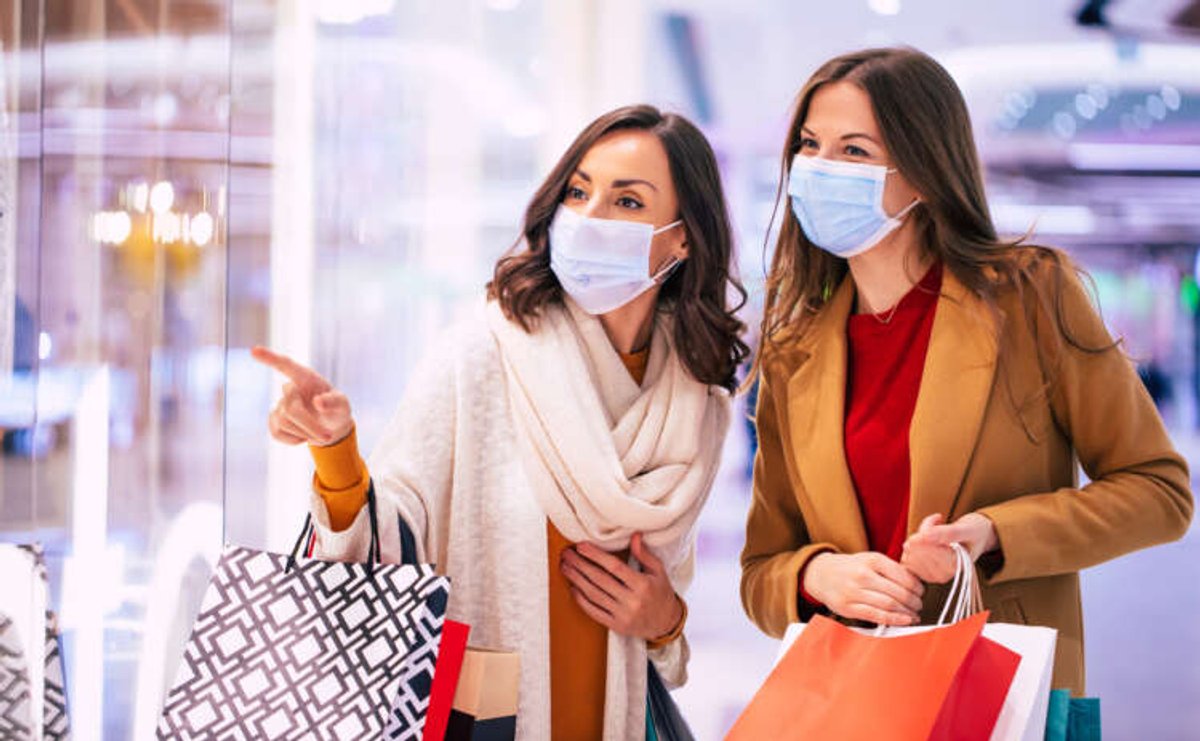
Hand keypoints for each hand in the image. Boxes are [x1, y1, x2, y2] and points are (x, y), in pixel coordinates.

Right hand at [252, 346, 353, 446]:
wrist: (330, 426)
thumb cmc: (337, 409)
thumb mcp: (342, 405)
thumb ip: (334, 402)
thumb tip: (318, 402)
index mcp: (306, 377)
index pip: (286, 365)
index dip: (270, 358)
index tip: (254, 350)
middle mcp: (290, 389)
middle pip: (291, 409)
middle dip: (310, 426)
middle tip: (327, 436)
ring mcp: (279, 404)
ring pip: (284, 423)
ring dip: (305, 433)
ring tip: (320, 434)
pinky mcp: (273, 420)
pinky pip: (277, 433)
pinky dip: (294, 440)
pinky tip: (304, 435)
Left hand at [560, 533, 682, 639]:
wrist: (666, 623)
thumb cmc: (661, 593)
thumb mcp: (658, 571)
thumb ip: (644, 554)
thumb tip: (634, 535)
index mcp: (643, 585)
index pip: (614, 567)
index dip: (595, 555)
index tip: (581, 546)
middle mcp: (632, 601)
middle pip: (600, 580)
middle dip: (580, 565)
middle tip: (566, 554)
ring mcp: (623, 615)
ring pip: (594, 595)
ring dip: (576, 580)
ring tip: (565, 567)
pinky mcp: (616, 626)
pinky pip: (594, 611)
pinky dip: (581, 600)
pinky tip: (573, 588)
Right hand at [802, 551, 923, 625]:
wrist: (821, 574)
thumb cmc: (850, 568)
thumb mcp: (869, 559)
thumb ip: (890, 569)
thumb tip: (915, 584)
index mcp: (872, 560)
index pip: (903, 576)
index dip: (917, 587)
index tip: (921, 592)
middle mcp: (862, 575)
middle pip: (898, 592)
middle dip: (914, 601)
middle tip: (919, 604)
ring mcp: (854, 592)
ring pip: (889, 605)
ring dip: (907, 612)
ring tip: (913, 614)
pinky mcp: (848, 607)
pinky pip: (876, 616)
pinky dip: (894, 620)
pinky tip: (904, 620)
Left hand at [901, 513, 998, 583]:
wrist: (978, 537)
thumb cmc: (975, 531)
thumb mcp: (966, 528)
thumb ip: (947, 533)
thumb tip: (924, 536)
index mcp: (955, 567)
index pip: (928, 549)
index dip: (926, 531)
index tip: (938, 517)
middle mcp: (943, 575)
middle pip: (917, 551)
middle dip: (923, 531)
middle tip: (937, 521)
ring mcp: (932, 575)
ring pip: (910, 553)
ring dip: (918, 536)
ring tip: (934, 527)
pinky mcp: (924, 573)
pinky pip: (907, 558)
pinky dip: (913, 545)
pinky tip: (926, 538)